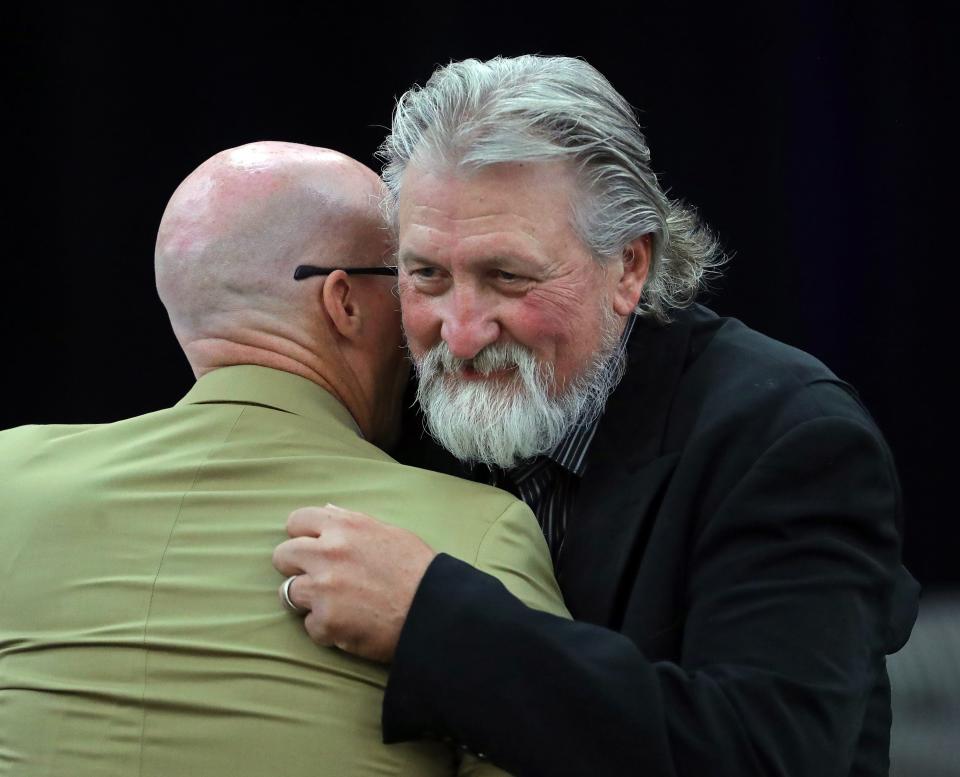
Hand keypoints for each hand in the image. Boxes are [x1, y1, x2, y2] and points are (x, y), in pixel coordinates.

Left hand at [272, 504, 436, 662]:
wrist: (435, 610)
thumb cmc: (418, 570)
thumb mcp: (389, 533)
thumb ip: (353, 523)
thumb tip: (327, 512)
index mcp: (345, 527)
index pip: (297, 521)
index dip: (301, 536)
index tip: (310, 547)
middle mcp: (329, 553)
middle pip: (282, 555)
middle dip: (294, 567)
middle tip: (316, 579)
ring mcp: (323, 588)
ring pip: (287, 592)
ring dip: (306, 600)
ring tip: (333, 605)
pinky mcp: (325, 622)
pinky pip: (309, 625)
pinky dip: (325, 629)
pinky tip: (348, 626)